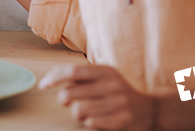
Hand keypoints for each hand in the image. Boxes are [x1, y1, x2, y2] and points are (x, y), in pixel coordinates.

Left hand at [40, 64, 154, 130]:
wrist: (151, 110)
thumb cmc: (119, 92)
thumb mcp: (104, 76)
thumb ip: (80, 75)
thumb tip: (51, 76)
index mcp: (106, 71)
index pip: (73, 71)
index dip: (54, 77)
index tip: (43, 85)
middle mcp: (113, 85)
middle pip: (70, 93)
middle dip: (63, 100)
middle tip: (68, 102)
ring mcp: (118, 104)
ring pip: (77, 110)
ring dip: (76, 114)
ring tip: (84, 112)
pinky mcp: (121, 121)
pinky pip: (90, 123)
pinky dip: (88, 123)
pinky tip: (96, 119)